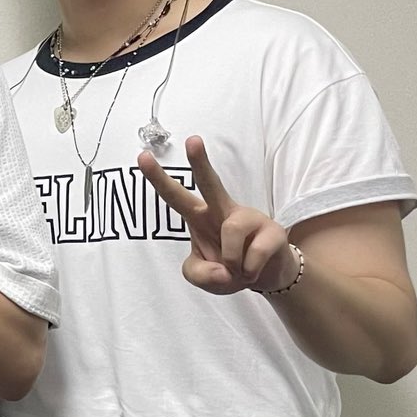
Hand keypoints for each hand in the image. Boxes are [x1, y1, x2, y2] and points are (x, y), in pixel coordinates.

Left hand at [136, 135, 297, 295]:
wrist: (266, 276)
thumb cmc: (229, 268)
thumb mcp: (202, 277)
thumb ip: (199, 274)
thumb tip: (222, 271)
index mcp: (199, 217)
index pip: (175, 195)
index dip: (158, 178)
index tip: (142, 156)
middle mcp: (222, 211)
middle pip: (210, 183)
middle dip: (200, 162)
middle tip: (192, 140)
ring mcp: (249, 217)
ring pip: (232, 230)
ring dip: (232, 261)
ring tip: (238, 270)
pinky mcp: (273, 230)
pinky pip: (254, 254)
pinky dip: (249, 271)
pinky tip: (253, 270)